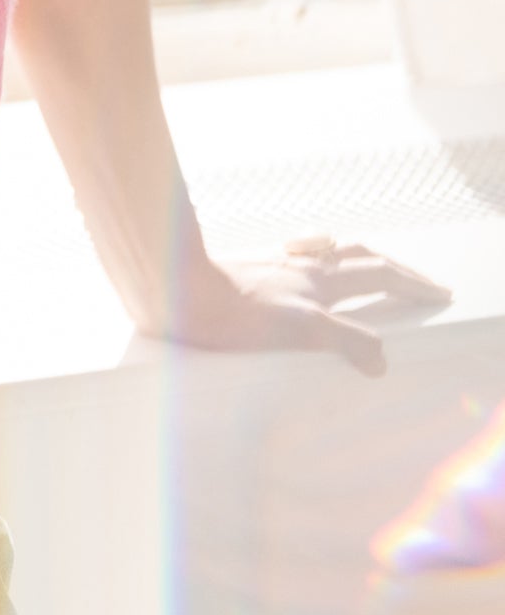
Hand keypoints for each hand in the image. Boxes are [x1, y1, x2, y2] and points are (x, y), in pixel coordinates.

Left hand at [168, 240, 452, 375]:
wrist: (176, 291)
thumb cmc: (231, 314)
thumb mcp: (298, 330)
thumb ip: (345, 340)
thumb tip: (381, 360)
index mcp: (319, 282)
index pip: (380, 275)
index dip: (412, 285)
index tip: (439, 293)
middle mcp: (301, 268)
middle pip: (361, 258)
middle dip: (396, 272)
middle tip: (419, 283)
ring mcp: (276, 267)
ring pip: (329, 254)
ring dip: (359, 260)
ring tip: (371, 268)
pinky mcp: (251, 273)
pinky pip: (297, 262)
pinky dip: (318, 262)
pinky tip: (307, 269)